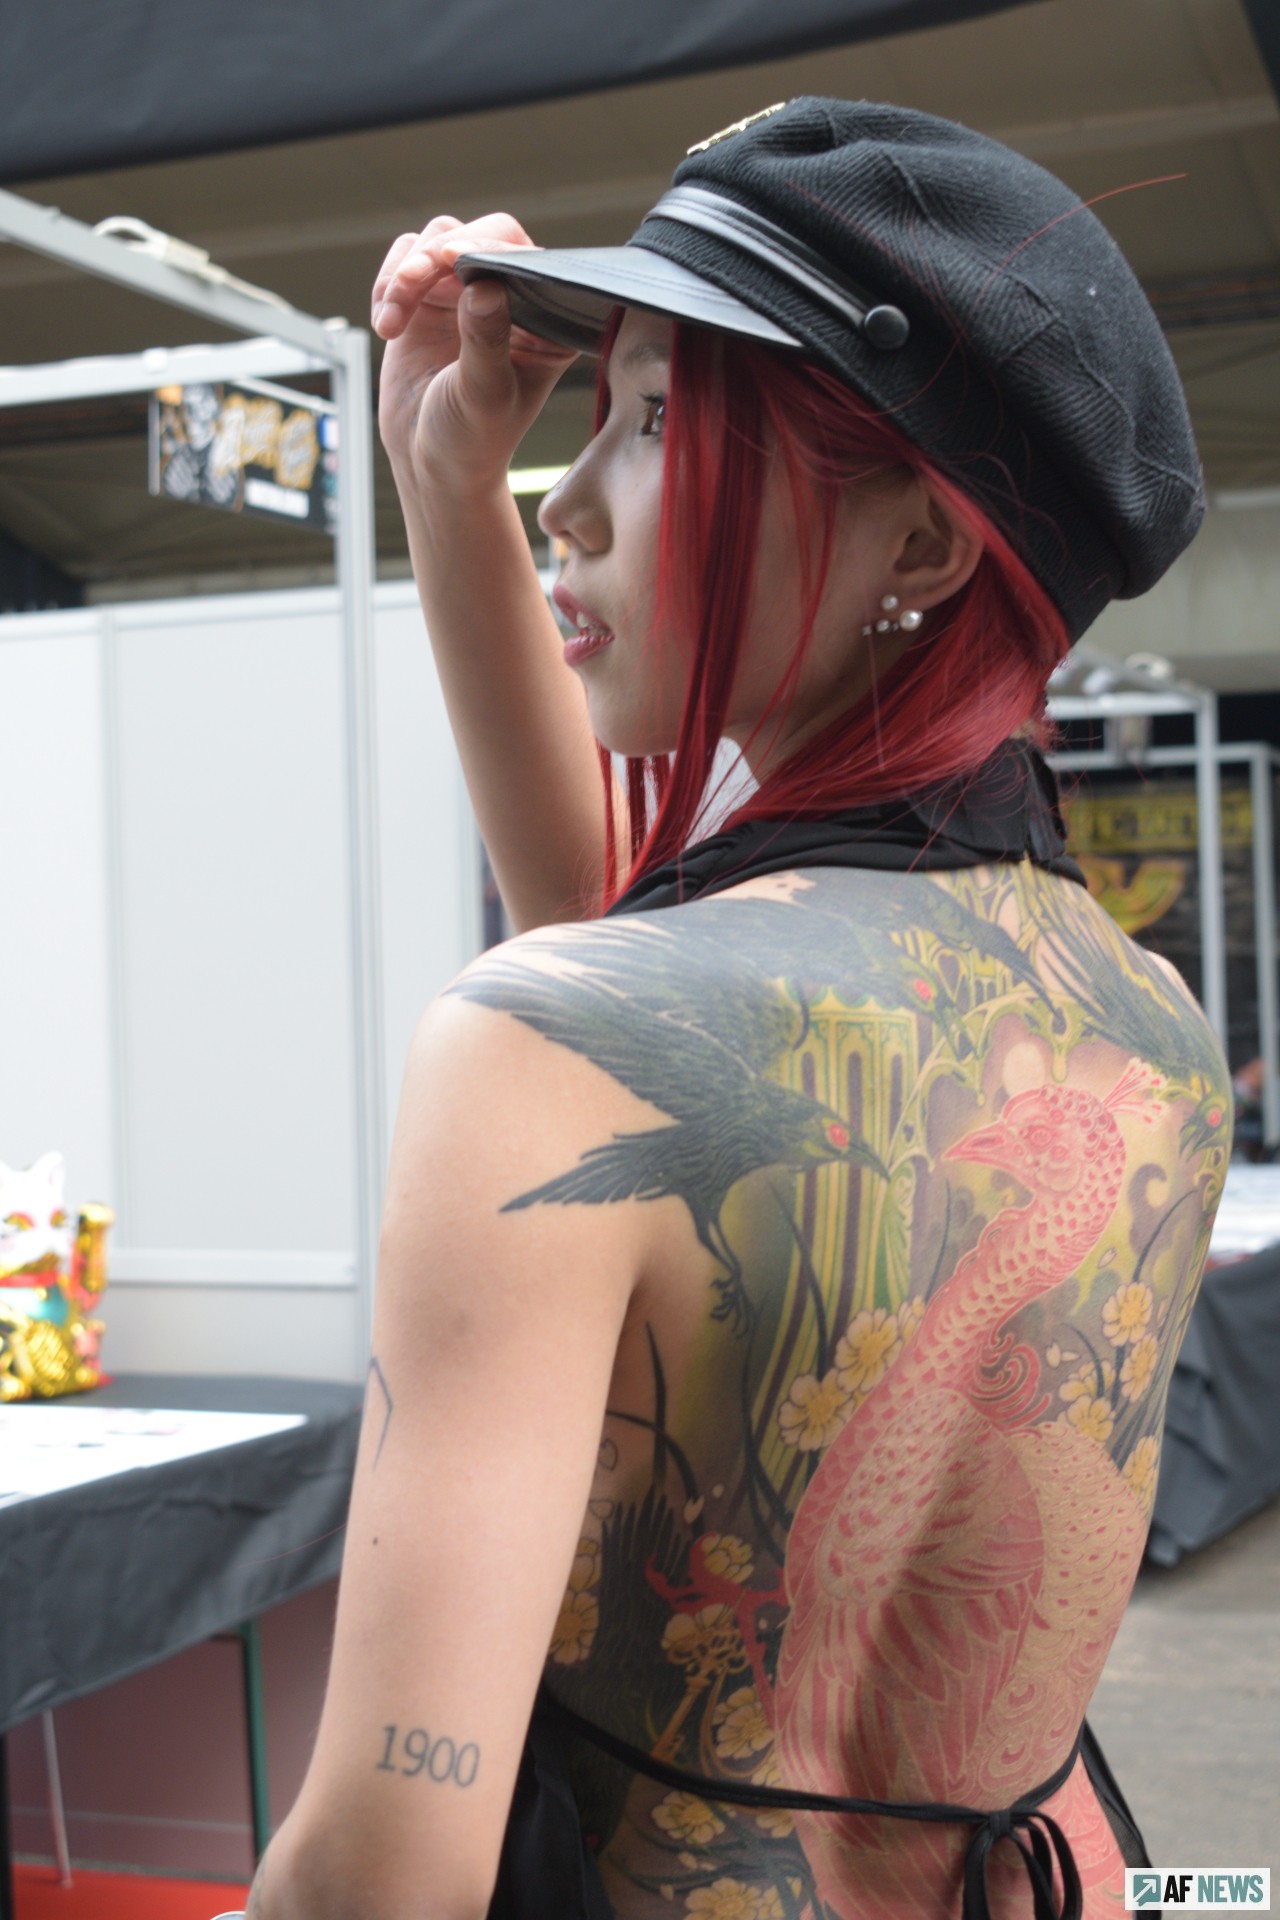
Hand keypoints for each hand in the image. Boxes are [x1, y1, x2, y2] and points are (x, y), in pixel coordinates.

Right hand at [372, 213, 578, 493]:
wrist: (430, 464)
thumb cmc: (470, 440)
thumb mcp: (482, 395)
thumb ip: (486, 340)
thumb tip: (484, 286)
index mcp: (546, 321)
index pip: (522, 256)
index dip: (485, 247)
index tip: (449, 260)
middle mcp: (511, 298)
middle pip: (475, 235)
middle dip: (434, 255)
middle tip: (408, 285)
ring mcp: (468, 294)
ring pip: (435, 241)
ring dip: (405, 272)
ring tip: (391, 323)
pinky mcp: (429, 299)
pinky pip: (405, 260)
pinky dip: (387, 284)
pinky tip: (386, 327)